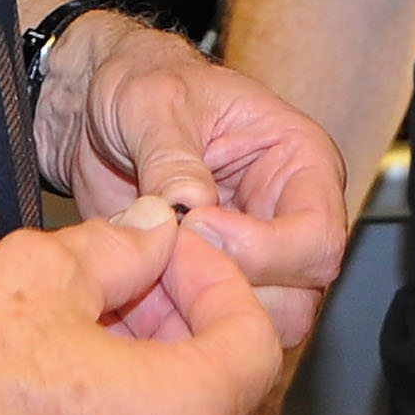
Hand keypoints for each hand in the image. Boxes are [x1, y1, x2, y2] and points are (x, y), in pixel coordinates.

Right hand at [0, 200, 286, 414]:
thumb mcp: (30, 274)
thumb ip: (114, 248)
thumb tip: (149, 232)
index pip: (254, 340)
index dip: (215, 279)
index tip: (167, 253)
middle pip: (225, 397)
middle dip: (182, 326)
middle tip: (125, 280)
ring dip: (151, 379)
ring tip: (78, 329)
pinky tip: (53, 391)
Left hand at [41, 18, 348, 346]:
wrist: (96, 110)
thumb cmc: (142, 83)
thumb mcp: (151, 102)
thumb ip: (173, 155)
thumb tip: (189, 207)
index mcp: (300, 161)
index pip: (319, 236)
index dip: (263, 250)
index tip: (197, 227)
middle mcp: (288, 217)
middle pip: (301, 296)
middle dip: (234, 292)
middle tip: (167, 262)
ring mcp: (255, 258)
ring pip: (264, 327)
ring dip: (204, 316)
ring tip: (149, 277)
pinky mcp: (216, 286)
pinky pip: (215, 331)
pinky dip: (177, 329)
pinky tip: (138, 294)